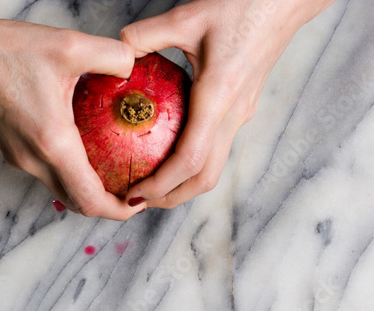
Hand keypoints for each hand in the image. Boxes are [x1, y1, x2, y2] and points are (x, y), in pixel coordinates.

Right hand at [0, 0, 144, 219]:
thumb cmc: (6, 49)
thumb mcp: (70, 46)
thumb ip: (114, 57)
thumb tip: (134, 69)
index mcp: (51, 143)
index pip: (90, 200)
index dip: (119, 210)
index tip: (140, 202)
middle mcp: (33, 159)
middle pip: (76, 203)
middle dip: (108, 205)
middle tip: (133, 188)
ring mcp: (18, 158)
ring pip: (61, 189)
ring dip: (88, 190)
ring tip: (114, 171)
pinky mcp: (11, 149)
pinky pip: (47, 173)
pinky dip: (70, 173)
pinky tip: (86, 148)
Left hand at [121, 0, 334, 208]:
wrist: (284, 3)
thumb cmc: (242, 6)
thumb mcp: (187, 17)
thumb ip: (145, 35)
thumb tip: (116, 52)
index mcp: (218, 96)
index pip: (189, 160)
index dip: (161, 185)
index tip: (134, 194)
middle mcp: (233, 115)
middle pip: (204, 178)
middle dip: (170, 197)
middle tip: (137, 201)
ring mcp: (240, 116)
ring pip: (213, 168)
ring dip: (182, 186)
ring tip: (150, 187)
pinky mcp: (241, 111)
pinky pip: (216, 149)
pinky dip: (191, 165)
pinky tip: (168, 154)